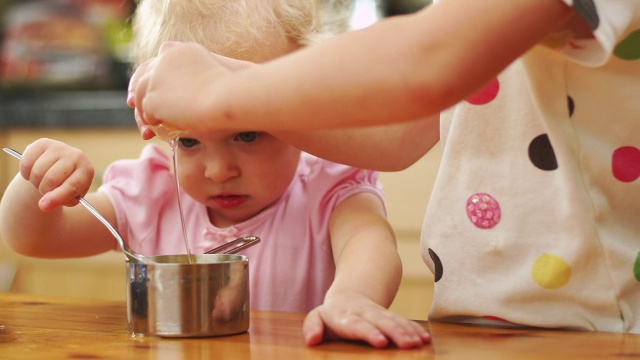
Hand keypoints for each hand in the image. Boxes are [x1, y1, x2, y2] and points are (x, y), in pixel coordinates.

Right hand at [19, 138, 93, 211]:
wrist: (59, 168)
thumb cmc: (66, 186)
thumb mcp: (69, 197)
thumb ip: (59, 201)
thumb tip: (43, 205)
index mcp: (86, 171)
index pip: (72, 185)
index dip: (57, 197)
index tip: (44, 206)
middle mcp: (76, 156)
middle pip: (52, 178)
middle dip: (44, 190)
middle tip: (45, 191)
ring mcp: (60, 147)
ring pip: (38, 171)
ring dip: (35, 182)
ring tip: (41, 182)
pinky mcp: (43, 143)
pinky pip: (27, 162)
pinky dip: (26, 173)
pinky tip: (33, 173)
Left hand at [127, 41, 253, 138]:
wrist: (227, 98)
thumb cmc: (231, 89)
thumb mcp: (215, 71)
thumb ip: (198, 74)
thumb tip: (195, 88)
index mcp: (179, 50)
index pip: (158, 62)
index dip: (153, 76)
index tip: (152, 89)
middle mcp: (164, 59)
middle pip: (144, 76)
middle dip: (140, 92)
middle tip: (139, 106)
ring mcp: (156, 78)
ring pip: (141, 94)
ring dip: (144, 108)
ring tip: (150, 122)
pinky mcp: (152, 98)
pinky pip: (146, 112)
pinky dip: (150, 121)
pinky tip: (156, 129)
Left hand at [302, 292, 430, 348]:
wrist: (348, 296)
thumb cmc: (331, 315)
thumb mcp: (316, 317)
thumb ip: (312, 326)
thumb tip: (312, 341)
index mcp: (345, 315)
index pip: (357, 325)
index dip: (369, 332)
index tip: (381, 342)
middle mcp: (364, 312)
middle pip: (381, 322)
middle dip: (395, 332)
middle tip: (407, 345)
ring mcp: (379, 313)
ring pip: (395, 320)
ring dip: (408, 332)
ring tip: (420, 343)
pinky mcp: (389, 316)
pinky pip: (403, 321)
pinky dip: (414, 330)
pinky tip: (425, 339)